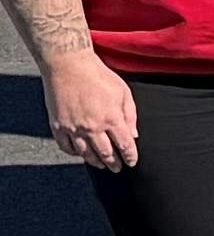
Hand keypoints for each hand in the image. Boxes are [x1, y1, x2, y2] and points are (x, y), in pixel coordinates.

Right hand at [38, 48, 134, 172]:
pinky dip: (74, 153)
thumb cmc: (99, 76)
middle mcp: (93, 127)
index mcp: (112, 119)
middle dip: (113, 163)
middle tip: (117, 169)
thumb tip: (133, 135)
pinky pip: (66, 147)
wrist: (69, 66)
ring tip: (101, 165)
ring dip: (95, 161)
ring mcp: (73, 128)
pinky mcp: (58, 126)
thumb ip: (130, 115)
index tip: (132, 163)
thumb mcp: (123, 92)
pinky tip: (80, 154)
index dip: (130, 157)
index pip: (124, 145)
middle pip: (105, 153)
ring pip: (85, 154)